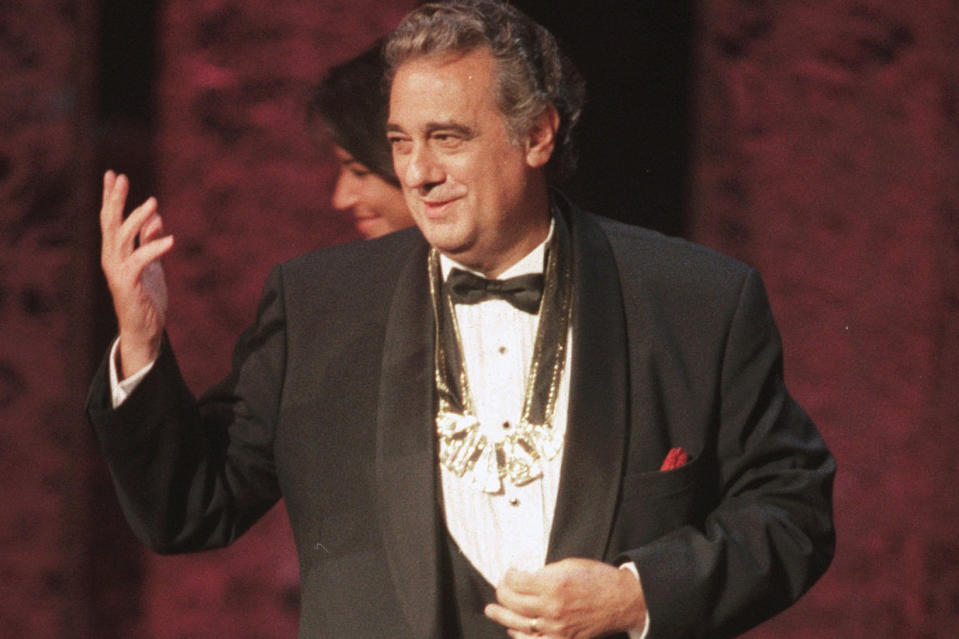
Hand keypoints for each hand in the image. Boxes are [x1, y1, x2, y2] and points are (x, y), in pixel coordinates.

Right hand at [99, 170, 173, 377]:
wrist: (145, 329)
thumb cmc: (146, 297)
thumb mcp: (152, 264)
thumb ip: (150, 241)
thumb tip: (156, 217)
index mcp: (117, 252)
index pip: (112, 220)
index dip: (111, 197)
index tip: (114, 174)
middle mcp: (112, 259)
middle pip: (110, 224)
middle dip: (114, 200)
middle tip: (119, 177)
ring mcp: (118, 272)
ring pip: (122, 239)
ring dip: (137, 219)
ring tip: (153, 203)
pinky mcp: (129, 285)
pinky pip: (141, 261)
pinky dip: (154, 249)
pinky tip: (171, 239)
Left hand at [484, 558, 645, 638]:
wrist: (622, 600)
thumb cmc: (597, 579)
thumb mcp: (569, 565)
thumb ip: (544, 572)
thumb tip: (525, 578)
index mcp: (553, 584)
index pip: (515, 581)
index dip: (508, 575)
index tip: (510, 572)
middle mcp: (552, 608)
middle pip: (512, 602)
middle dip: (502, 593)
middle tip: (501, 588)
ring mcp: (556, 627)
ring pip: (517, 624)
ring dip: (501, 616)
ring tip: (492, 610)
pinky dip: (520, 637)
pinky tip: (512, 630)